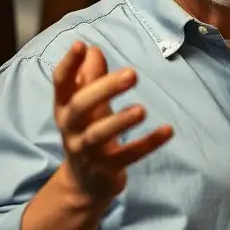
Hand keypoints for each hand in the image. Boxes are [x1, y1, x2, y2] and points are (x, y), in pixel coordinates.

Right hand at [52, 41, 172, 202]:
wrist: (84, 184)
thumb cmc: (87, 133)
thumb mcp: (86, 107)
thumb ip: (89, 79)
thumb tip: (93, 50)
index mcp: (64, 109)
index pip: (60, 84)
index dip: (68, 64)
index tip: (81, 45)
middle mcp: (71, 129)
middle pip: (81, 106)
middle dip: (104, 89)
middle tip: (132, 74)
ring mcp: (87, 152)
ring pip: (99, 135)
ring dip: (120, 121)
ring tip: (142, 110)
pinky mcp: (106, 169)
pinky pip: (129, 156)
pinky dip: (149, 143)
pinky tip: (168, 130)